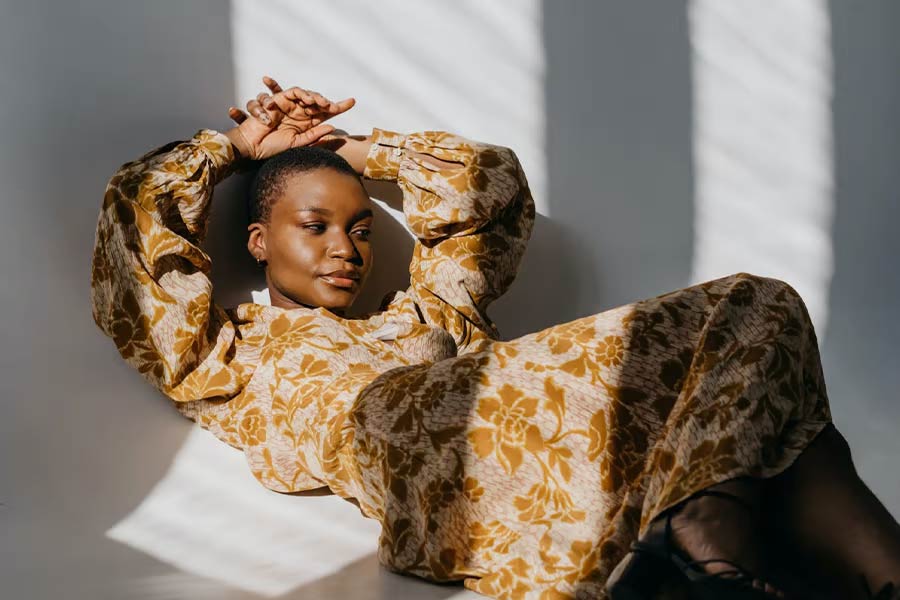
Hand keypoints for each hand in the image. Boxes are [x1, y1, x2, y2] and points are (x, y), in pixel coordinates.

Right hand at [224, 75, 354, 159]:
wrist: (253, 146)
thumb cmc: (273, 146)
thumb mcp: (298, 143)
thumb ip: (314, 135)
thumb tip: (331, 127)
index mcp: (307, 123)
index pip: (326, 113)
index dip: (339, 107)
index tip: (352, 102)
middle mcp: (300, 113)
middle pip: (318, 102)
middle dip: (327, 102)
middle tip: (333, 106)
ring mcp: (289, 105)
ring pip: (306, 94)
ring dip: (314, 96)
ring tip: (320, 103)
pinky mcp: (278, 100)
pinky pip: (291, 92)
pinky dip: (300, 94)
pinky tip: (306, 101)